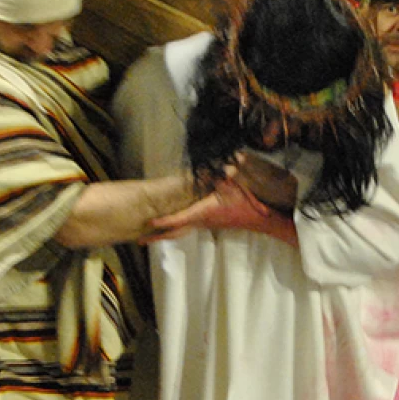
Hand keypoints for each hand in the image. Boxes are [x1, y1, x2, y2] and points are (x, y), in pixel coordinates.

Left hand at [146, 177, 294, 244]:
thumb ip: (227, 174)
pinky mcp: (207, 224)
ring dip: (164, 234)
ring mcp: (204, 224)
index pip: (182, 218)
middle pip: (175, 232)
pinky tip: (167, 227)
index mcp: (205, 211)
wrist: (259, 220)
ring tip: (148, 236)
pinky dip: (174, 229)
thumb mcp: (235, 186)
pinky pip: (186, 228)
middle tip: (140, 240)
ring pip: (180, 231)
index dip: (166, 220)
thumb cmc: (246, 203)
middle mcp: (201, 221)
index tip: (152, 222)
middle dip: (157, 237)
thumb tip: (232, 159)